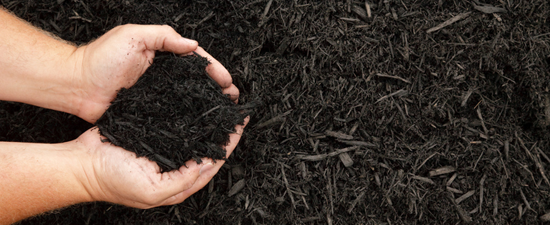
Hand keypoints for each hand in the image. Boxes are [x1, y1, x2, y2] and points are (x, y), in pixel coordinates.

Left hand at [71, 24, 239, 122]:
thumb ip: (163, 36)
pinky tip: (200, 125)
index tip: (226, 80)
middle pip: (196, 80)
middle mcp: (162, 75)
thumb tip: (193, 45)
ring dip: (207, 104)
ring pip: (188, 98)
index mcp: (161, 55)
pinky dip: (188, 118)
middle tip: (232, 98)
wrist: (76, 86)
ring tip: (224, 112)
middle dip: (217, 88)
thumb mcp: (133, 36)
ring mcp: (157, 94)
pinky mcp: (148, 111)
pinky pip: (172, 113)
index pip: (194, 60)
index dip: (213, 69)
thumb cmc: (100, 58)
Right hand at [74, 116, 248, 207]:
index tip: (240, 126)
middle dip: (223, 131)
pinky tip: (196, 105)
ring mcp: (164, 149)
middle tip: (236, 112)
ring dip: (208, 122)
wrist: (82, 163)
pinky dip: (188, 116)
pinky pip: (176, 125)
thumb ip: (180, 182)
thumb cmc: (111, 180)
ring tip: (221, 105)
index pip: (212, 162)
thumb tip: (204, 166)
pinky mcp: (153, 134)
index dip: (228, 145)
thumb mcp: (150, 191)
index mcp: (179, 182)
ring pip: (194, 135)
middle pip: (207, 147)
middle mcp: (175, 166)